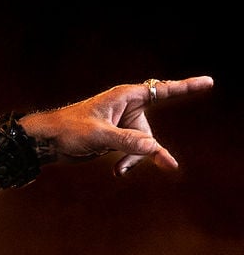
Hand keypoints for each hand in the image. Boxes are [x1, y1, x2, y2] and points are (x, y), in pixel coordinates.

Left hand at [22, 76, 213, 175]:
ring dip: (134, 158)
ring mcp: (121, 125)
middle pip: (150, 129)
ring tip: (118, 170)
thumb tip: (155, 148)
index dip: (187, 87)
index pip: (162, 90)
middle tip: (167, 165)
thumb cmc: (68, 129)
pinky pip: (132, 153)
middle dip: (148, 147)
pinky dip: (127, 162)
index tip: (209, 82)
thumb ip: (128, 142)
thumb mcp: (99, 135)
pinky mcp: (115, 140)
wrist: (46, 142)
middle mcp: (126, 109)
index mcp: (124, 97)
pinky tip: (116, 172)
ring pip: (143, 145)